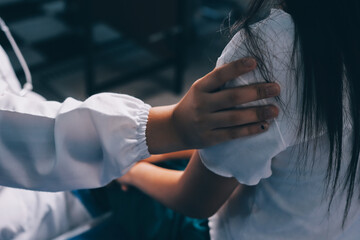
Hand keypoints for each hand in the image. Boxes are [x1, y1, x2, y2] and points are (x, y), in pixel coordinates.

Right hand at [146, 58, 279, 153]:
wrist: (176, 128)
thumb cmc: (196, 103)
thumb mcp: (201, 89)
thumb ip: (218, 81)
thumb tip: (249, 66)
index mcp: (199, 88)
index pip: (219, 75)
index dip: (236, 68)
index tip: (255, 62)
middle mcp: (201, 104)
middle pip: (232, 97)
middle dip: (256, 92)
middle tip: (276, 88)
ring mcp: (205, 123)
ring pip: (235, 118)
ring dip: (257, 113)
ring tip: (275, 110)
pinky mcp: (210, 138)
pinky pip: (233, 134)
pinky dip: (250, 130)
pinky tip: (264, 125)